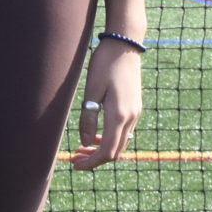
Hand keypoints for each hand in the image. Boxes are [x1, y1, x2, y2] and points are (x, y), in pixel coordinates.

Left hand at [67, 38, 142, 170]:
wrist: (125, 46)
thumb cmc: (105, 64)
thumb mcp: (91, 91)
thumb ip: (88, 118)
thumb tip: (86, 143)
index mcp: (119, 115)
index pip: (108, 151)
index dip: (92, 162)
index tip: (76, 165)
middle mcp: (131, 117)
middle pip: (116, 151)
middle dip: (95, 159)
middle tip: (75, 159)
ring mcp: (136, 113)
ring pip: (121, 142)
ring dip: (103, 149)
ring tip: (83, 149)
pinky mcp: (135, 108)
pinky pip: (124, 132)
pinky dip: (110, 139)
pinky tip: (96, 136)